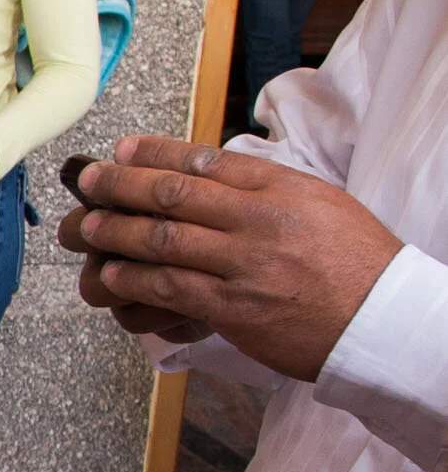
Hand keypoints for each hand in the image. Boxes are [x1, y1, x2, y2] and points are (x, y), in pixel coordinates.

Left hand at [63, 137, 402, 380]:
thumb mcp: (319, 204)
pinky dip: (134, 279)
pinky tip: (111, 273)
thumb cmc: (355, 264)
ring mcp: (246, 264)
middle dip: (120, 185)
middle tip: (88, 181)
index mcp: (282, 188)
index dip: (154, 153)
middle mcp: (261, 219)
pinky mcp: (235, 307)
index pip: (205, 161)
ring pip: (163, 238)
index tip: (123, 150)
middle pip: (173, 193)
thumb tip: (209, 175)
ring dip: (115, 232)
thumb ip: (265, 188)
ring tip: (86, 228)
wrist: (385, 321)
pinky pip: (170, 287)